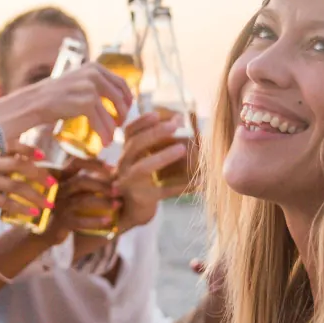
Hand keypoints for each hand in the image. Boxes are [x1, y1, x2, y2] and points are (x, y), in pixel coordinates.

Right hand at [0, 62, 131, 147]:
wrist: (33, 102)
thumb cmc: (53, 96)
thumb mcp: (77, 82)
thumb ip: (94, 85)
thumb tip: (117, 98)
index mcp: (94, 66)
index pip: (120, 82)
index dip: (127, 99)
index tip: (126, 111)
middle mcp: (94, 73)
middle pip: (121, 97)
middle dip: (122, 114)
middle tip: (119, 126)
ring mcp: (91, 87)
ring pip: (112, 112)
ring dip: (113, 129)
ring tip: (110, 139)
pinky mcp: (87, 102)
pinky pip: (102, 122)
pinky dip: (105, 134)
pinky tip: (104, 142)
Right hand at [0, 151, 51, 224]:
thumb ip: (7, 166)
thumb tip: (33, 165)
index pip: (13, 146)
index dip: (29, 149)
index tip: (44, 157)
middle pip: (20, 165)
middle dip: (40, 175)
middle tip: (53, 185)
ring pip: (17, 185)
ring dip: (36, 196)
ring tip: (48, 204)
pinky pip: (8, 202)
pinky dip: (23, 208)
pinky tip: (33, 213)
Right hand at [45, 161, 116, 247]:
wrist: (47, 231)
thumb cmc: (66, 209)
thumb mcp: (72, 193)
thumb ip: (86, 183)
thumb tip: (114, 174)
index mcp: (61, 178)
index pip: (76, 163)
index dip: (94, 163)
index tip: (113, 168)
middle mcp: (58, 190)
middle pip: (81, 181)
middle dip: (102, 185)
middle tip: (118, 190)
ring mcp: (58, 206)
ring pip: (82, 201)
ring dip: (103, 202)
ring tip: (118, 204)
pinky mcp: (61, 222)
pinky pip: (80, 221)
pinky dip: (96, 221)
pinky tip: (108, 221)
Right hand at [115, 111, 192, 228]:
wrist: (131, 208)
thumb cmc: (142, 176)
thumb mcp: (142, 157)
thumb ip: (155, 140)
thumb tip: (180, 119)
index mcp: (126, 151)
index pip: (129, 131)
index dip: (141, 121)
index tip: (157, 114)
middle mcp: (124, 165)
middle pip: (135, 145)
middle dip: (154, 133)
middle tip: (174, 125)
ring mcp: (131, 182)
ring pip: (143, 168)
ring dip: (162, 157)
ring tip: (182, 149)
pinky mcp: (143, 198)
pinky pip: (163, 191)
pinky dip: (181, 186)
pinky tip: (199, 181)